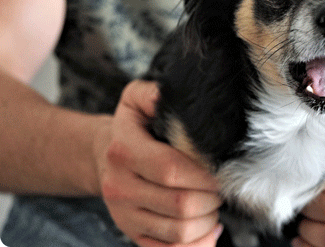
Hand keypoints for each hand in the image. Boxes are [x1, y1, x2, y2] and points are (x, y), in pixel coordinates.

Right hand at [94, 80, 223, 246]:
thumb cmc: (131, 127)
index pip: (170, 170)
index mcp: (124, 151)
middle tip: (222, 186)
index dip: (203, 174)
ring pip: (178, 232)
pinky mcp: (132, 233)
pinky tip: (210, 228)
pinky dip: (197, 245)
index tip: (221, 169)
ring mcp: (125, 215)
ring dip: (208, 220)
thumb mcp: (135, 99)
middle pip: (179, 205)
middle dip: (212, 197)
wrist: (103, 155)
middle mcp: (120, 187)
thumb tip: (166, 95)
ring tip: (214, 203)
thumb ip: (152, 93)